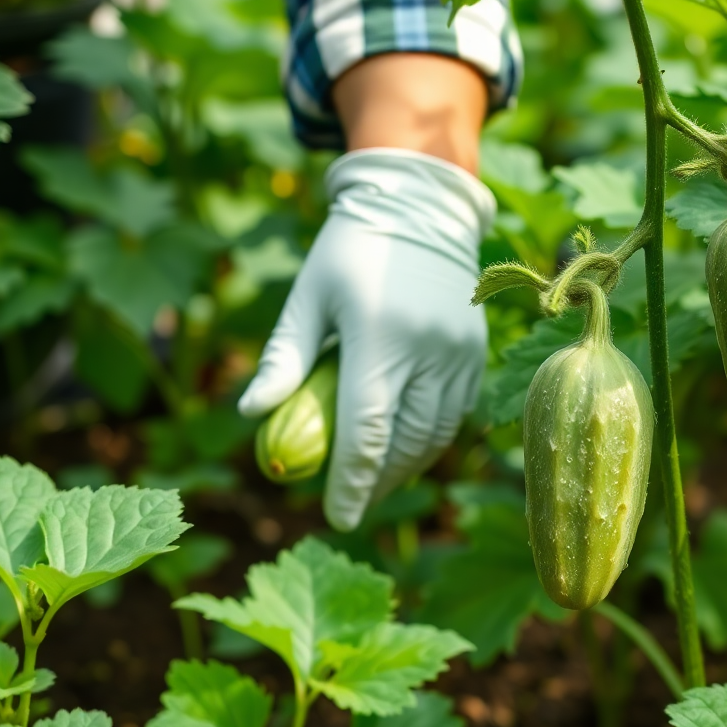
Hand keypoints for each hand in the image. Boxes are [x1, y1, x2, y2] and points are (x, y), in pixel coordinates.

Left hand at [238, 148, 495, 530]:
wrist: (418, 209)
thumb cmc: (347, 254)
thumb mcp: (307, 299)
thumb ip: (282, 359)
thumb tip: (250, 415)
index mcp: (380, 336)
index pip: (368, 430)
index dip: (351, 483)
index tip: (335, 517)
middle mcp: (428, 349)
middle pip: (404, 442)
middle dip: (375, 485)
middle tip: (349, 508)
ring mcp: (459, 354)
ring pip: (434, 436)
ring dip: (404, 470)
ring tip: (373, 487)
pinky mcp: (476, 354)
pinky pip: (453, 416)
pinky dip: (428, 443)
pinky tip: (404, 454)